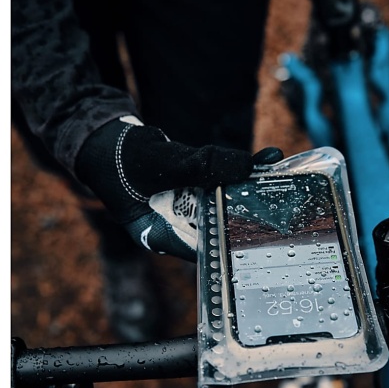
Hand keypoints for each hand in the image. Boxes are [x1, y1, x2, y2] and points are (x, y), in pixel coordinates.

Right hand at [75, 116, 281, 260]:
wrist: (103, 140)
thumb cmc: (120, 159)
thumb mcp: (161, 163)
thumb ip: (203, 166)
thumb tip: (248, 166)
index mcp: (164, 236)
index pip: (210, 247)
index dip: (240, 238)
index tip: (270, 229)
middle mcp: (179, 228)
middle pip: (223, 224)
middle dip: (253, 212)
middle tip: (284, 202)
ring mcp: (186, 209)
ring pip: (226, 202)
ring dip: (250, 187)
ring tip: (280, 175)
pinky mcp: (193, 190)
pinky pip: (221, 184)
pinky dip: (239, 172)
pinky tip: (265, 160)